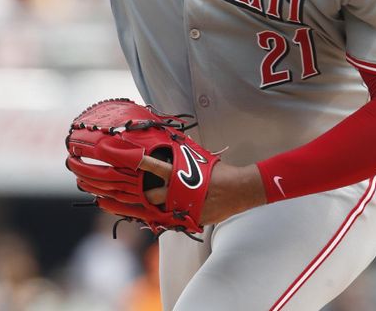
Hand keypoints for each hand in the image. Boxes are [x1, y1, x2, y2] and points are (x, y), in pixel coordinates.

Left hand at [141, 155, 266, 225]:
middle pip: (152, 196)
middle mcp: (180, 193)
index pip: (158, 168)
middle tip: (144, 193)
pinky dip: (178, 215)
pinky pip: (179, 219)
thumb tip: (178, 155)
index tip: (134, 160)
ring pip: (164, 211)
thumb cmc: (224, 174)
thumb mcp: (203, 163)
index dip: (145, 164)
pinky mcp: (193, 220)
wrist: (240, 191)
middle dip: (146, 195)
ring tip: (163, 203)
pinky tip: (182, 211)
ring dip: (162, 207)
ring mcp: (185, 209)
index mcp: (182, 175)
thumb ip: (188, 161)